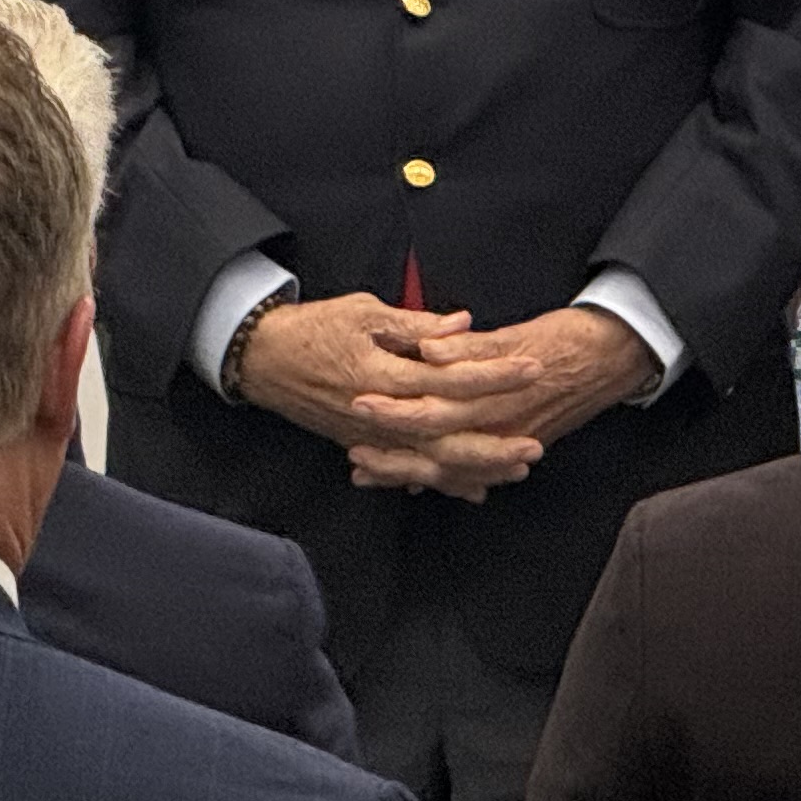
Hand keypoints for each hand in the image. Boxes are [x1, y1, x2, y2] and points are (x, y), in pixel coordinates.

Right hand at [238, 292, 544, 473]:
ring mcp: (372, 437)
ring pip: (432, 463)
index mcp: (385, 374)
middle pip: (448, 438)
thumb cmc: (314, 329)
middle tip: (536, 444)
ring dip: (476, 468)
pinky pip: (410, 471)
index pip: (452, 378)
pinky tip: (472, 488)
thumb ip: (416, 325)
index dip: (494, 375)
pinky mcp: (364, 446)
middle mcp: (382, 415)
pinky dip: (443, 481)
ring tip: (515, 469)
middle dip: (495, 444)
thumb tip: (462, 324)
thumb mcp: (364, 313)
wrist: (264, 359)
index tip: (531, 368)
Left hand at [346, 306, 658, 497]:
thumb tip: (429, 349)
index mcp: (495, 396)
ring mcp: (510, 443)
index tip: (360, 408)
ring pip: (452, 467)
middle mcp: (500, 428)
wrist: (613, 356)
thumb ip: (470, 346)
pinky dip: (445, 478)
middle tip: (353, 453)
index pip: (433, 410)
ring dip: (410, 471)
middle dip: (393, 454)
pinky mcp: (519, 446)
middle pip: (436, 449)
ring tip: (370, 472)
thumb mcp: (515, 335)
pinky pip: (476, 471)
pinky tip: (417, 482)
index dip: (395, 413)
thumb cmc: (563, 338)